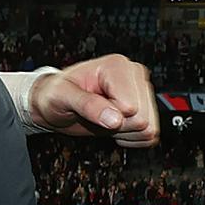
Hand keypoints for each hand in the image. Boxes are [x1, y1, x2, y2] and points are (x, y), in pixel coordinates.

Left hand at [29, 54, 159, 147]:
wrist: (55, 103)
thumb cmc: (55, 94)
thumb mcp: (61, 96)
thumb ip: (87, 105)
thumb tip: (115, 119)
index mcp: (116, 67)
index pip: (131, 107)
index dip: (109, 115)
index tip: (91, 107)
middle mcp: (133, 76)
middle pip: (142, 119)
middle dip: (117, 125)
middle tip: (95, 114)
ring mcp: (141, 92)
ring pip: (148, 129)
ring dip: (123, 132)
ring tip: (102, 118)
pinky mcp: (145, 108)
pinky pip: (149, 136)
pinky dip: (129, 137)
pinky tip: (112, 124)